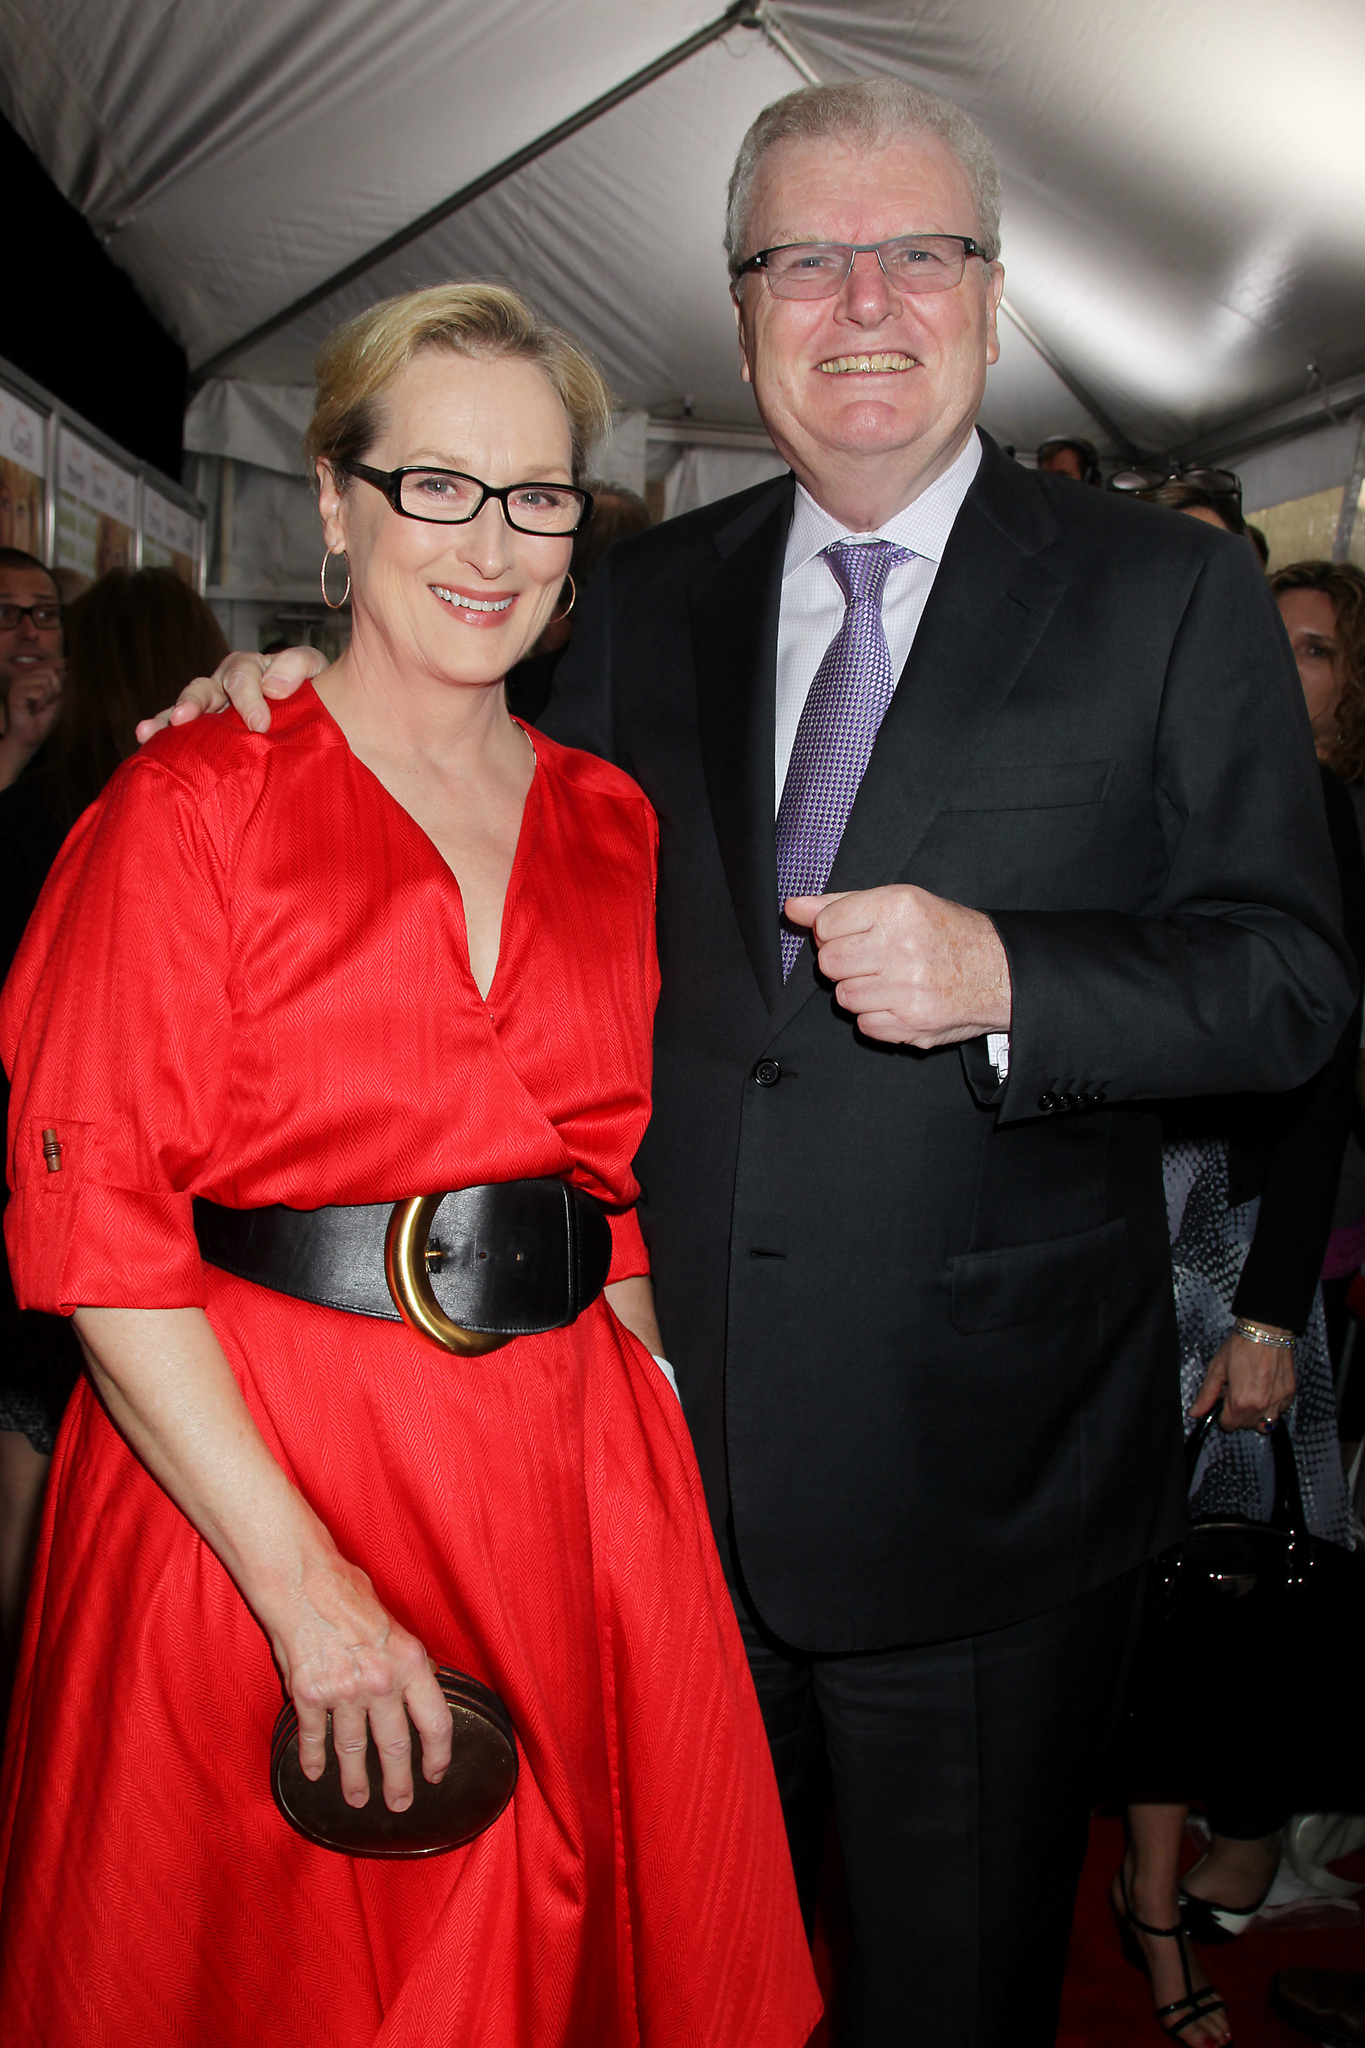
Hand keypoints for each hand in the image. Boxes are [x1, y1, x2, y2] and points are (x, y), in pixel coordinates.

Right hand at [3, 661, 61, 748]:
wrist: (30, 737)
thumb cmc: (41, 720)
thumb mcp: (55, 699)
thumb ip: (58, 683)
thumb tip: (63, 667)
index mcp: (29, 678)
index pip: (51, 670)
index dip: (56, 687)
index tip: (48, 701)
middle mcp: (21, 678)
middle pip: (50, 673)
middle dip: (53, 692)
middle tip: (41, 705)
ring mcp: (17, 685)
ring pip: (45, 682)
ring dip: (46, 700)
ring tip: (35, 708)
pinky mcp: (15, 693)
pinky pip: (39, 693)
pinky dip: (40, 705)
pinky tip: (30, 711)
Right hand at [135, 644, 323, 742]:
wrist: (318, 716)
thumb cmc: (315, 692)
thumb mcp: (314, 670)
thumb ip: (297, 666)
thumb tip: (273, 686)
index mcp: (250, 668)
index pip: (243, 678)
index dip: (248, 700)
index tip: (259, 724)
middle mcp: (224, 685)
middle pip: (203, 689)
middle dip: (193, 703)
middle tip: (183, 719)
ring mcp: (212, 708)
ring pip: (185, 709)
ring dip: (166, 720)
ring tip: (148, 731)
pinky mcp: (206, 732)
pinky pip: (179, 732)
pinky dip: (161, 734)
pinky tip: (143, 740)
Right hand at [265, 1550, 452, 1811]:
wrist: (302, 1582)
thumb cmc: (348, 1592)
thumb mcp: (394, 1623)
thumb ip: (406, 1660)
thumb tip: (424, 1683)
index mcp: (410, 1662)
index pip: (435, 1722)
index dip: (439, 1755)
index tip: (436, 1773)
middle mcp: (380, 1683)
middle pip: (395, 1746)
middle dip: (398, 1781)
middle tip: (399, 1803)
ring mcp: (344, 1692)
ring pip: (354, 1750)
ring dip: (356, 1780)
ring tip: (358, 1799)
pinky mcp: (310, 1695)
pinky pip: (315, 1736)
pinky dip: (313, 1757)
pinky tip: (313, 1773)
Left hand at [785, 885, 1011, 1046]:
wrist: (999, 972)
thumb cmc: (945, 934)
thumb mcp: (899, 903)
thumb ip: (841, 904)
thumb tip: (793, 907)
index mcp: (897, 908)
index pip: (825, 925)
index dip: (834, 931)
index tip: (855, 934)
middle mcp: (902, 946)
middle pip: (829, 963)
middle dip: (843, 963)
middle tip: (871, 959)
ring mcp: (907, 988)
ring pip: (843, 997)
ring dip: (860, 991)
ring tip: (888, 980)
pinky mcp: (912, 1024)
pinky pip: (864, 1025)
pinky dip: (877, 1017)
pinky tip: (899, 1001)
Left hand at [1190, 1329, 1295, 1431]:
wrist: (1266, 1331)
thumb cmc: (1241, 1346)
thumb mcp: (1217, 1369)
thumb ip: (1206, 1395)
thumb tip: (1194, 1413)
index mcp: (1241, 1402)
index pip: (1229, 1425)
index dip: (1222, 1415)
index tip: (1223, 1402)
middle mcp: (1261, 1406)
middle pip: (1247, 1425)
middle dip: (1238, 1414)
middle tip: (1236, 1394)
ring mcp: (1278, 1400)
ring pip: (1266, 1423)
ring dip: (1256, 1415)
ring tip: (1251, 1396)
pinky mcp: (1289, 1393)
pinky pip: (1280, 1410)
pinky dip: (1272, 1406)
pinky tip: (1265, 1390)